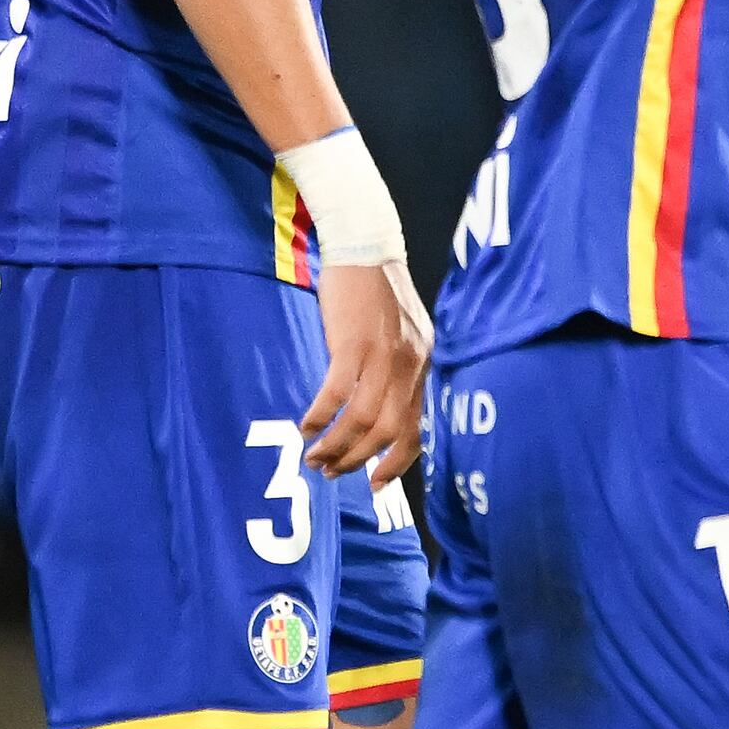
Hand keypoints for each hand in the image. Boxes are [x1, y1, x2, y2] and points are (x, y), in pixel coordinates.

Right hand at [301, 259, 432, 479]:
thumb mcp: (404, 332)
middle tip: (331, 472)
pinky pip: (336, 393)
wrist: (364, 244)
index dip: (395, 463)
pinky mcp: (352, 343)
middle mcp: (409, 365)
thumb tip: (383, 407)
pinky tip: (306, 424)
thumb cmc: (378, 289)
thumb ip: (400, 368)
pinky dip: (320, 415)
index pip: (416, 429)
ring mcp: (382, 355)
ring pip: (361, 419)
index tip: (374, 484)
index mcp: (423, 366)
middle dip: (357, 461)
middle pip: (387, 432)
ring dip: (335, 445)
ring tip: (313, 457)